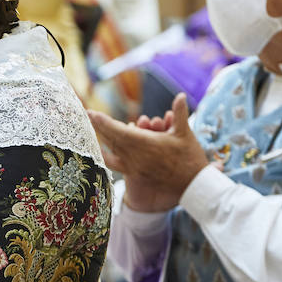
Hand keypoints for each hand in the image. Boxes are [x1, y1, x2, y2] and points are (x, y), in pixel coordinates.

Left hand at [88, 93, 207, 212]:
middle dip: (99, 126)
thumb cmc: (190, 158)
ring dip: (102, 139)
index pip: (119, 130)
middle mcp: (136, 156)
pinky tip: (101, 150)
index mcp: (146, 143)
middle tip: (88, 116)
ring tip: (94, 129)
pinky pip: (116, 164)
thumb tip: (181, 95)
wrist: (193, 186)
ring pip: (112, 151)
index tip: (92, 113)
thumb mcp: (185, 133)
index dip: (104, 121)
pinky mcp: (135, 175)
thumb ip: (180, 113)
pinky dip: (107, 156)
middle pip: (111, 139)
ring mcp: (134, 167)